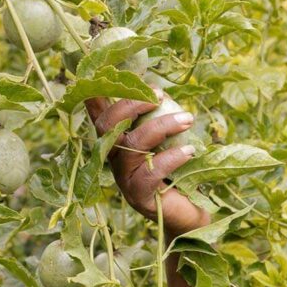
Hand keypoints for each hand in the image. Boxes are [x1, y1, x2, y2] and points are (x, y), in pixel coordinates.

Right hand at [84, 91, 210, 237]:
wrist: (190, 215)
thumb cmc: (179, 173)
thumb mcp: (168, 142)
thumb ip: (159, 120)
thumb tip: (162, 93)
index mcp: (117, 143)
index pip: (99, 115)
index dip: (95, 94)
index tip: (105, 71)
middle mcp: (113, 160)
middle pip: (108, 126)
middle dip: (131, 103)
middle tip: (160, 95)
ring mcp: (123, 180)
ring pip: (132, 146)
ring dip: (162, 126)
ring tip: (188, 119)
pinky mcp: (139, 198)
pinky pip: (150, 173)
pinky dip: (171, 158)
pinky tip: (191, 152)